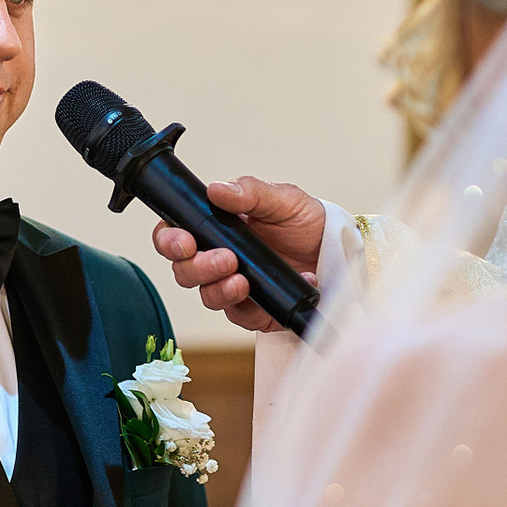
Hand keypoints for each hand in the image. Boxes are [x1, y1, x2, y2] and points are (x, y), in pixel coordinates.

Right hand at [150, 176, 325, 333]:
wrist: (336, 252)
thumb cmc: (306, 222)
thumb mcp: (282, 199)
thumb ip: (250, 192)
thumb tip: (217, 190)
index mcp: (216, 228)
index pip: (176, 235)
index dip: (169, 241)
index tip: (184, 242)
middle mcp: (218, 258)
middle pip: (184, 271)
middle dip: (197, 268)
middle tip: (225, 260)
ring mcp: (234, 286)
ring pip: (207, 296)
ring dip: (219, 289)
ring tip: (242, 281)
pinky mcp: (254, 310)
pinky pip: (239, 317)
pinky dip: (253, 307)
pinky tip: (272, 292)